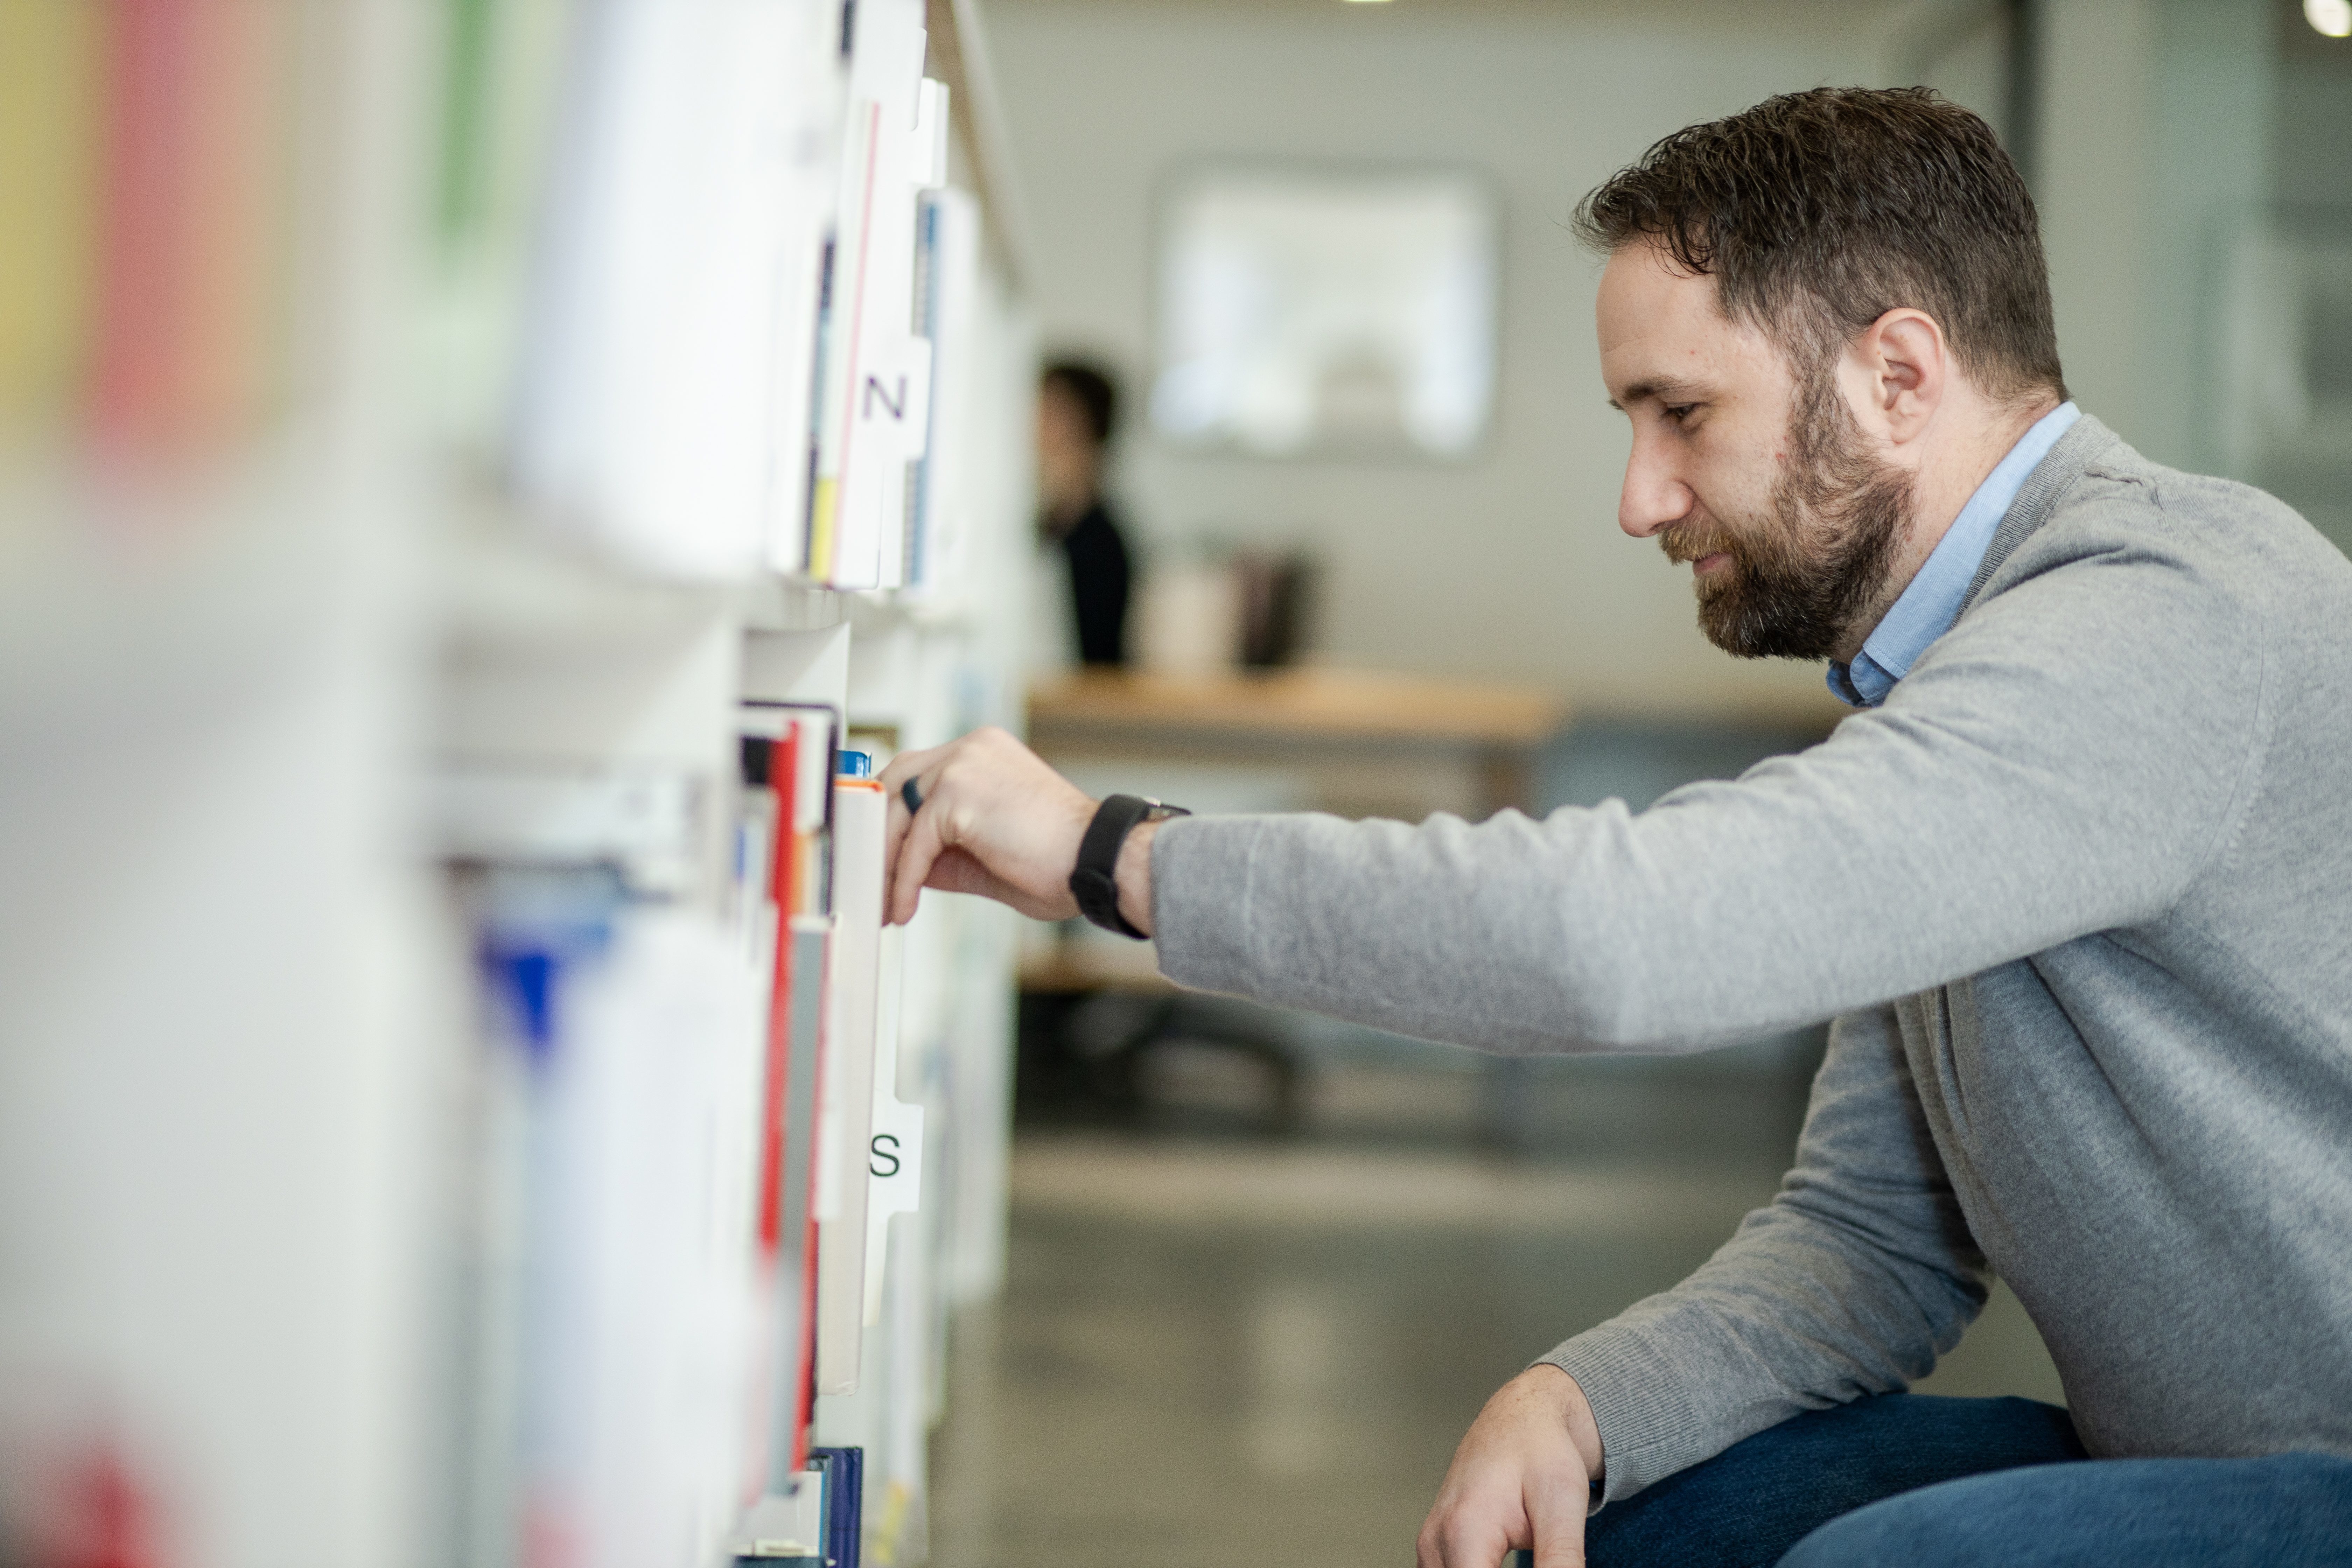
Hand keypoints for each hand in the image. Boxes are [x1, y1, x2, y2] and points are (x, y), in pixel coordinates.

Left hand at [878, 727, 1099, 925]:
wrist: (1097, 864)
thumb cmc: (1059, 861)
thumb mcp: (984, 854)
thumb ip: (942, 851)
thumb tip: (900, 866)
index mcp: (983, 752)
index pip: (916, 773)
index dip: (893, 815)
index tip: (880, 856)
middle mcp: (971, 748)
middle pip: (896, 781)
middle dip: (878, 834)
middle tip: (869, 880)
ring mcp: (963, 765)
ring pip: (898, 811)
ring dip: (884, 863)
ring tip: (883, 903)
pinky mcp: (958, 794)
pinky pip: (915, 842)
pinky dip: (904, 879)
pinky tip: (903, 907)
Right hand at [1418, 1366, 1603, 1567]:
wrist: (1522, 1417)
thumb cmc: (1542, 1451)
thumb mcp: (1562, 1506)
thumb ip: (1559, 1561)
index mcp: (1464, 1531)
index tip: (1544, 1566)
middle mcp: (1436, 1540)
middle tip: (1542, 1560)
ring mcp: (1431, 1544)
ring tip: (1529, 1559)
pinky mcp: (1435, 1546)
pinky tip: (1505, 1564)